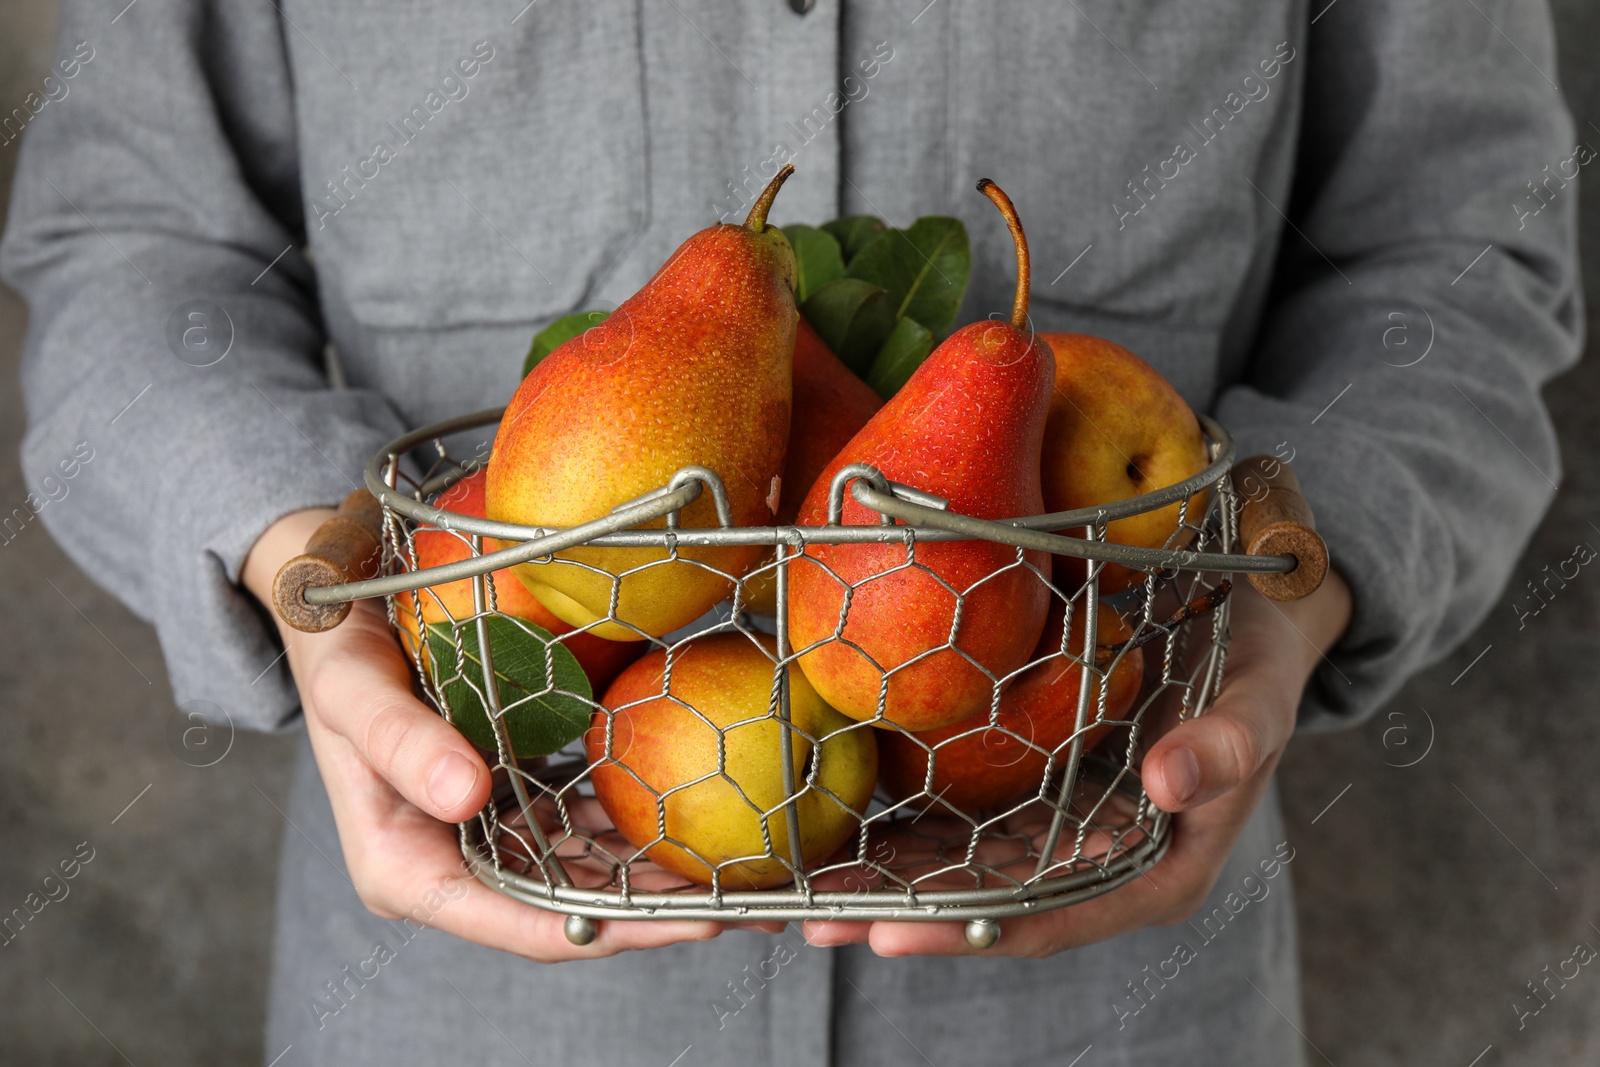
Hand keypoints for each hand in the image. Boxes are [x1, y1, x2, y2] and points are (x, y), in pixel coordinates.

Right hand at [243, 508, 745, 960]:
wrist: (336, 613)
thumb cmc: (335, 651)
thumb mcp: (351, 691)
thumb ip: (401, 741)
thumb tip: (464, 793)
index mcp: (407, 873)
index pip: (526, 924)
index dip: (616, 929)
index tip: (694, 920)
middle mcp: (451, 868)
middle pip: (570, 909)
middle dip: (660, 913)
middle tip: (751, 902)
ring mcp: (484, 837)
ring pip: (586, 872)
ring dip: (658, 875)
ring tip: (745, 866)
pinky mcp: (508, 802)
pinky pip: (582, 826)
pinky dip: (635, 827)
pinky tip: (694, 813)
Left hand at [802, 568, 1352, 956]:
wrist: (1244, 614)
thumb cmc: (1257, 659)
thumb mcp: (1259, 695)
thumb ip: (1228, 743)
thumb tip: (1172, 781)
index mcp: (1157, 868)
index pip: (1056, 915)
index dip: (973, 929)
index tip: (895, 932)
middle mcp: (1100, 860)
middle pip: (992, 903)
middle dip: (904, 914)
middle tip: (817, 915)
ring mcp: (1061, 827)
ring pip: (965, 868)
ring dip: (888, 878)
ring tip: (806, 884)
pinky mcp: (1034, 788)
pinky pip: (964, 817)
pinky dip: (905, 824)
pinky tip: (844, 819)